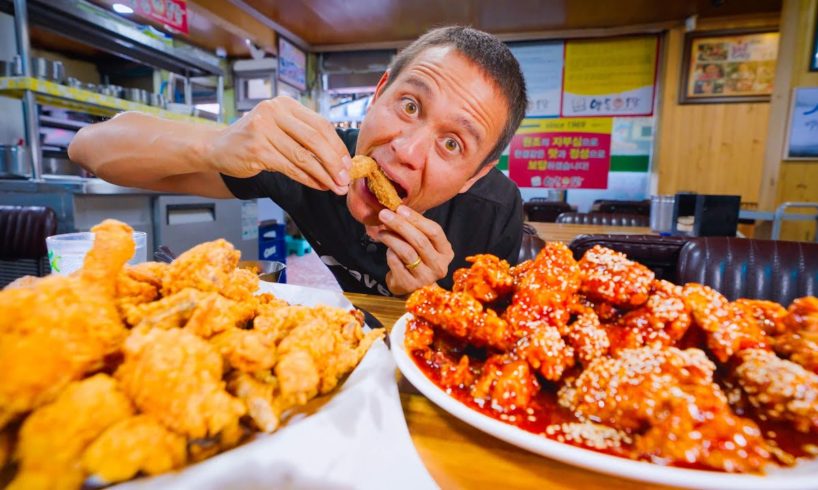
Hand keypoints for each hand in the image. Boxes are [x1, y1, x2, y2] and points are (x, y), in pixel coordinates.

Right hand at [204, 96, 351, 193]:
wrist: (217, 147)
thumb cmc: (255, 139)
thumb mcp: (280, 128)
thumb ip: (305, 137)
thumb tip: (339, 160)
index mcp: (285, 104)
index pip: (320, 124)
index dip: (337, 146)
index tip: (348, 164)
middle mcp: (273, 111)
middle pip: (315, 139)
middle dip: (334, 162)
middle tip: (345, 179)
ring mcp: (263, 130)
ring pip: (303, 156)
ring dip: (323, 175)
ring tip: (335, 187)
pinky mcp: (257, 150)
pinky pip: (290, 168)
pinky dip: (308, 179)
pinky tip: (318, 185)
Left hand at [377, 206, 453, 295]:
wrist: (409, 286)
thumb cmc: (417, 259)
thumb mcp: (422, 244)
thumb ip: (414, 229)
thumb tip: (396, 210)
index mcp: (446, 252)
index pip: (434, 231)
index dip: (417, 219)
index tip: (400, 209)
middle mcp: (439, 266)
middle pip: (420, 241)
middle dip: (400, 225)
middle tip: (384, 214)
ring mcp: (425, 277)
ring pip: (407, 252)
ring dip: (391, 238)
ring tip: (381, 231)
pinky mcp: (410, 285)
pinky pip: (396, 263)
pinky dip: (389, 252)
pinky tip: (386, 248)